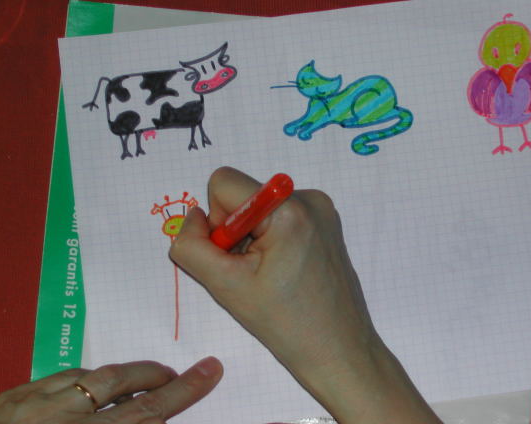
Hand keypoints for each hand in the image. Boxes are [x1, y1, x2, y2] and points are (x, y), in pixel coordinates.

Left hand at [0, 357, 221, 423]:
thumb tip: (146, 418)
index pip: (144, 415)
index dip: (183, 393)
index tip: (211, 370)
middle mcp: (60, 421)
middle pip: (121, 385)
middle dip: (158, 377)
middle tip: (180, 376)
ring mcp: (32, 405)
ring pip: (92, 376)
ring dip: (125, 377)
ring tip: (142, 383)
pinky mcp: (12, 396)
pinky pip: (62, 376)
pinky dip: (87, 380)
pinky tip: (91, 389)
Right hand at [170, 167, 441, 423]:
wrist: (338, 349)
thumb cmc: (285, 323)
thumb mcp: (224, 286)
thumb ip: (192, 246)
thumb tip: (194, 217)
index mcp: (289, 208)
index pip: (224, 182)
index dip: (217, 221)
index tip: (234, 256)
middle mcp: (310, 198)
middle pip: (243, 194)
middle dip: (236, 231)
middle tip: (252, 272)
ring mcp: (322, 209)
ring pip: (259, 207)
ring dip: (252, 237)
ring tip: (271, 276)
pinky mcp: (326, 222)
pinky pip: (280, 216)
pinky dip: (271, 239)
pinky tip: (285, 271)